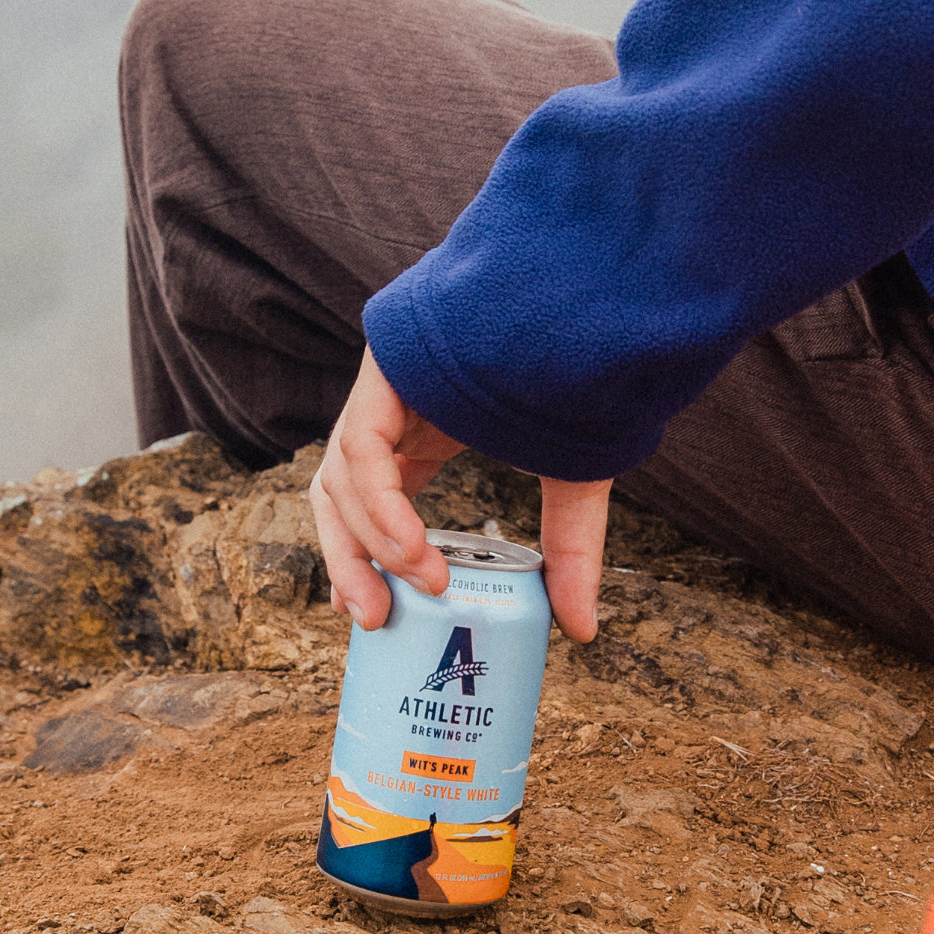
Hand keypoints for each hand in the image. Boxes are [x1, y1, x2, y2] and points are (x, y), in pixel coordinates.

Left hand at [310, 347, 610, 641]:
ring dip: (370, 544)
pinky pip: (361, 448)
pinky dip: (382, 506)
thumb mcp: (572, 478)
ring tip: (418, 589)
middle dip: (350, 564)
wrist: (593, 303)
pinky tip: (413, 550)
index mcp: (423, 431)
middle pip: (340, 498)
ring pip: (340, 479)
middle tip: (375, 620)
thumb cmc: (582, 376)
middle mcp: (392, 413)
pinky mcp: (385, 368)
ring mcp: (383, 389)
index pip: (371, 502)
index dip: (366, 558)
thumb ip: (570, 551)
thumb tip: (584, 631)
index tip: (379, 611)